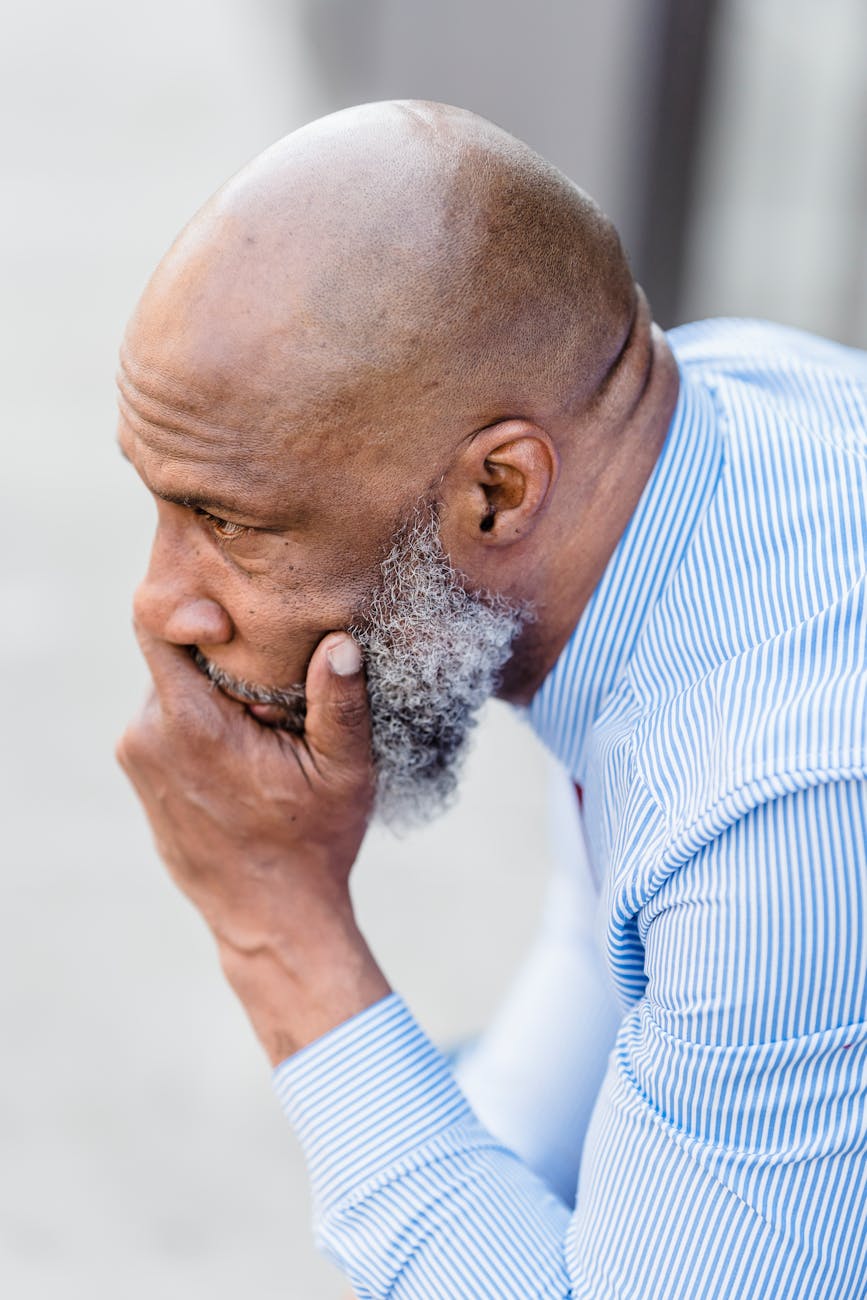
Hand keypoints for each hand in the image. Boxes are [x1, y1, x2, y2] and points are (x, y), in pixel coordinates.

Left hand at [117, 624, 389, 1060]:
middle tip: (277, 695)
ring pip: (171, 687)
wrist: (270, 921)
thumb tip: (340, 640)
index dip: (196, 604)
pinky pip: (166, 720)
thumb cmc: (313, 846)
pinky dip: (202, 720)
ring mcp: (136, 757)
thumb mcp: (344, 772)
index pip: (158, 622)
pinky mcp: (141, 775)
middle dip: (224, 658)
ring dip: (215, 692)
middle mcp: (145, 735)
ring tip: (266, 730)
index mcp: (189, 723)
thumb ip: (340, 702)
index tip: (243, 621)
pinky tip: (245, 755)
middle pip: (174, 655)